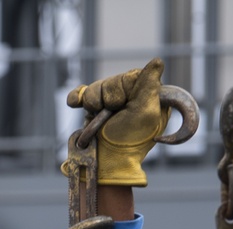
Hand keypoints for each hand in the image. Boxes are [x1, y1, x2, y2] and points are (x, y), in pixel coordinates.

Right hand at [66, 59, 171, 186]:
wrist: (103, 163)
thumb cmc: (127, 142)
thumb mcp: (145, 113)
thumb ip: (150, 86)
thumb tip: (158, 60)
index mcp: (147, 99)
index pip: (133, 76)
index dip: (125, 86)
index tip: (127, 103)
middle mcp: (130, 101)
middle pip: (113, 80)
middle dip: (109, 97)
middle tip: (112, 114)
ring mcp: (110, 106)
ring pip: (97, 87)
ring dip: (93, 102)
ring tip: (97, 119)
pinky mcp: (93, 112)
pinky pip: (82, 94)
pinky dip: (77, 98)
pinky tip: (74, 103)